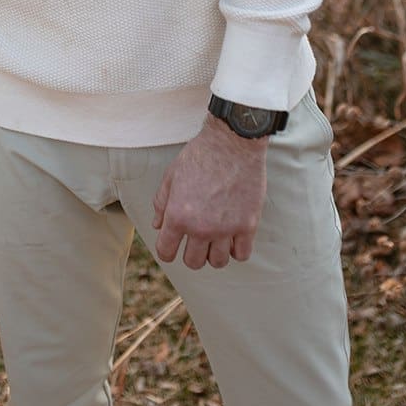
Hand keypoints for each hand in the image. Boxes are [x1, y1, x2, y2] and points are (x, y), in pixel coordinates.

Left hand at [153, 116, 267, 268]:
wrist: (232, 142)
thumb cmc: (200, 155)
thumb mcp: (172, 175)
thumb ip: (162, 203)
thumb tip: (158, 225)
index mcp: (178, 215)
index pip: (166, 252)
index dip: (167, 251)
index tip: (172, 246)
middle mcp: (200, 227)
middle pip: (193, 262)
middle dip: (191, 254)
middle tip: (196, 240)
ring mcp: (226, 229)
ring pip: (218, 262)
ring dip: (214, 253)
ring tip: (216, 238)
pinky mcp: (248, 225)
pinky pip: (242, 254)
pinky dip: (236, 249)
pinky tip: (233, 236)